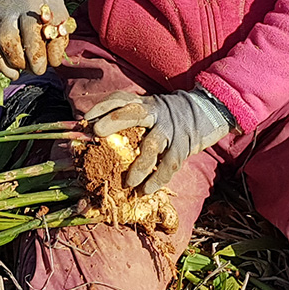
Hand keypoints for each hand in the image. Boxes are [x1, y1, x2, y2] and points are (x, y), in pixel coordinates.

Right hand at [0, 0, 70, 79]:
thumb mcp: (60, 20)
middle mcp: (6, 8)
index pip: (29, 29)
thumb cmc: (46, 11)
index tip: (40, 70)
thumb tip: (53, 61)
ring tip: (13, 74)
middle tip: (27, 70)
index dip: (34, 54)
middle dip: (16, 61)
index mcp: (29, 3)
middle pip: (5, 37)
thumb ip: (59, 40)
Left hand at [85, 87, 234, 193]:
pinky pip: (169, 165)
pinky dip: (157, 179)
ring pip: (152, 145)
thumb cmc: (162, 117)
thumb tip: (88, 131)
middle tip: (97, 130)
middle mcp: (155, 113)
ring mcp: (169, 130)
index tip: (85, 118)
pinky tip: (146, 190)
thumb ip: (123, 117)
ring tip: (128, 183)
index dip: (102, 107)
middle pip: (134, 112)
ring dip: (139, 165)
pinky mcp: (182, 147)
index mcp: (142, 103)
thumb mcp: (145, 109)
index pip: (120, 99)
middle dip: (115, 120)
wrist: (203, 113)